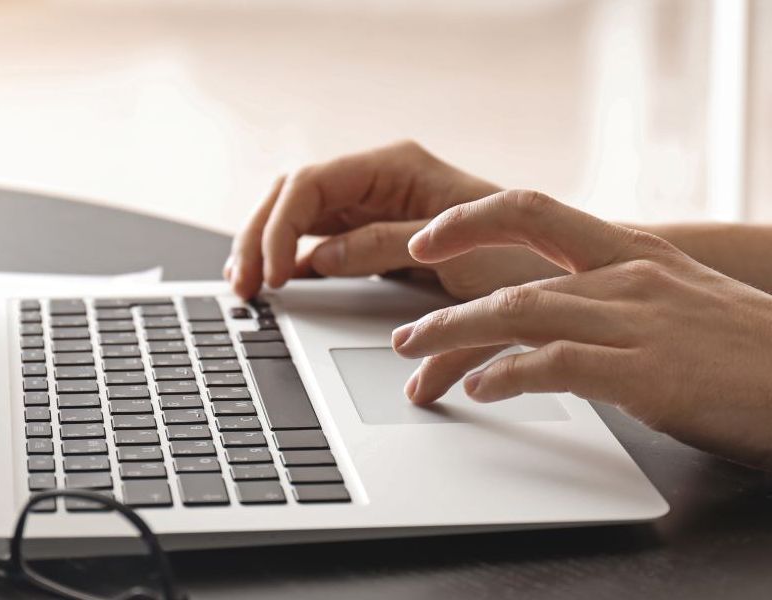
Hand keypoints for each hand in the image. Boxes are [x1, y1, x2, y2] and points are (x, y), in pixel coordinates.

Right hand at [224, 141, 562, 299]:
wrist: (555, 271)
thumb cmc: (518, 250)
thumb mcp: (450, 250)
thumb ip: (380, 246)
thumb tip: (317, 257)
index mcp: (393, 167)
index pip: (309, 183)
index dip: (279, 227)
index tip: (273, 272)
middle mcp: (376, 180)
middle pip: (292, 197)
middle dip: (259, 238)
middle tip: (244, 286)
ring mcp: (372, 206)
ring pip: (297, 218)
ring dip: (265, 249)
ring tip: (246, 286)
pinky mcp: (374, 235)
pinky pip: (318, 242)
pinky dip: (292, 262)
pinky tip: (276, 284)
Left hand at [393, 190, 771, 469]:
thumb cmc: (744, 348)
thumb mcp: (673, 300)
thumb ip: (610, 295)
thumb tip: (544, 312)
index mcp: (631, 250)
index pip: (534, 209)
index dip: (471, 218)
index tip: (425, 236)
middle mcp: (628, 276)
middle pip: (510, 277)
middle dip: (445, 307)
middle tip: (403, 334)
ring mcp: (637, 321)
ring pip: (520, 314)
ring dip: (456, 339)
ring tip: (417, 361)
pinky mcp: (647, 371)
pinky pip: (555, 365)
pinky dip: (507, 376)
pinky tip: (481, 391)